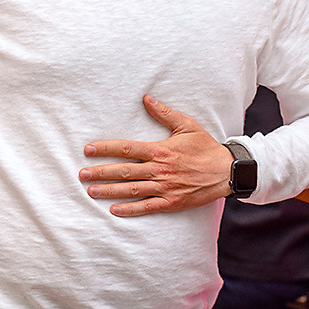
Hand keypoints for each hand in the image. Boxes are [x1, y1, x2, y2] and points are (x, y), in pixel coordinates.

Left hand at [79, 95, 233, 217]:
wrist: (226, 171)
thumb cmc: (206, 147)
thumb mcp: (187, 126)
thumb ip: (165, 113)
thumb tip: (146, 98)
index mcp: (160, 150)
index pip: (127, 148)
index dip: (105, 149)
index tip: (88, 150)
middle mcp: (159, 170)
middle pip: (124, 171)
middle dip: (100, 172)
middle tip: (81, 174)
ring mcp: (164, 188)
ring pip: (131, 190)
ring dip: (109, 191)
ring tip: (90, 191)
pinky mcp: (171, 202)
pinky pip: (147, 207)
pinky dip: (130, 210)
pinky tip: (114, 210)